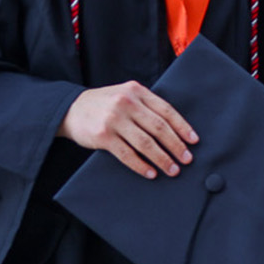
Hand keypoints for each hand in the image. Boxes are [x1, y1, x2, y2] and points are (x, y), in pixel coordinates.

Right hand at [62, 81, 197, 177]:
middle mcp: (127, 103)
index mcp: (137, 91)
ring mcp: (114, 119)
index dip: (182, 127)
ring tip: (172, 169)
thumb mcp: (125, 94)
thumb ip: (146, 105)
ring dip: (162, 158)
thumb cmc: (104, 104)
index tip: (193, 141)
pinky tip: (150, 172)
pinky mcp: (103, 136)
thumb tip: (175, 128)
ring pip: (145, 143)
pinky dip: (141, 165)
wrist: (69, 109)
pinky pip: (127, 154)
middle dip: (176, 146)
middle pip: (159, 128)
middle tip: (187, 159)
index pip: (166, 111)